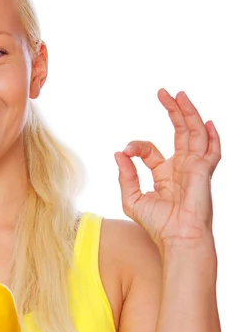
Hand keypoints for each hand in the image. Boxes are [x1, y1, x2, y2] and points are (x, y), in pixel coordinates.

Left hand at [114, 89, 220, 252]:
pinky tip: (208, 122)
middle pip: (179, 133)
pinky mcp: (204, 171)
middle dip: (172, 112)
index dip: (137, 146)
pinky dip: (212, 136)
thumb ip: (125, 176)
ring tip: (179, 95)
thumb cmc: (157, 224)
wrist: (177, 238)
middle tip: (163, 93)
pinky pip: (212, 150)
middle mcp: (181, 168)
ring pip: (195, 133)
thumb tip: (118, 154)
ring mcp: (194, 168)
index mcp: (164, 174)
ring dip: (188, 113)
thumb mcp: (132, 199)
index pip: (150, 150)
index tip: (126, 151)